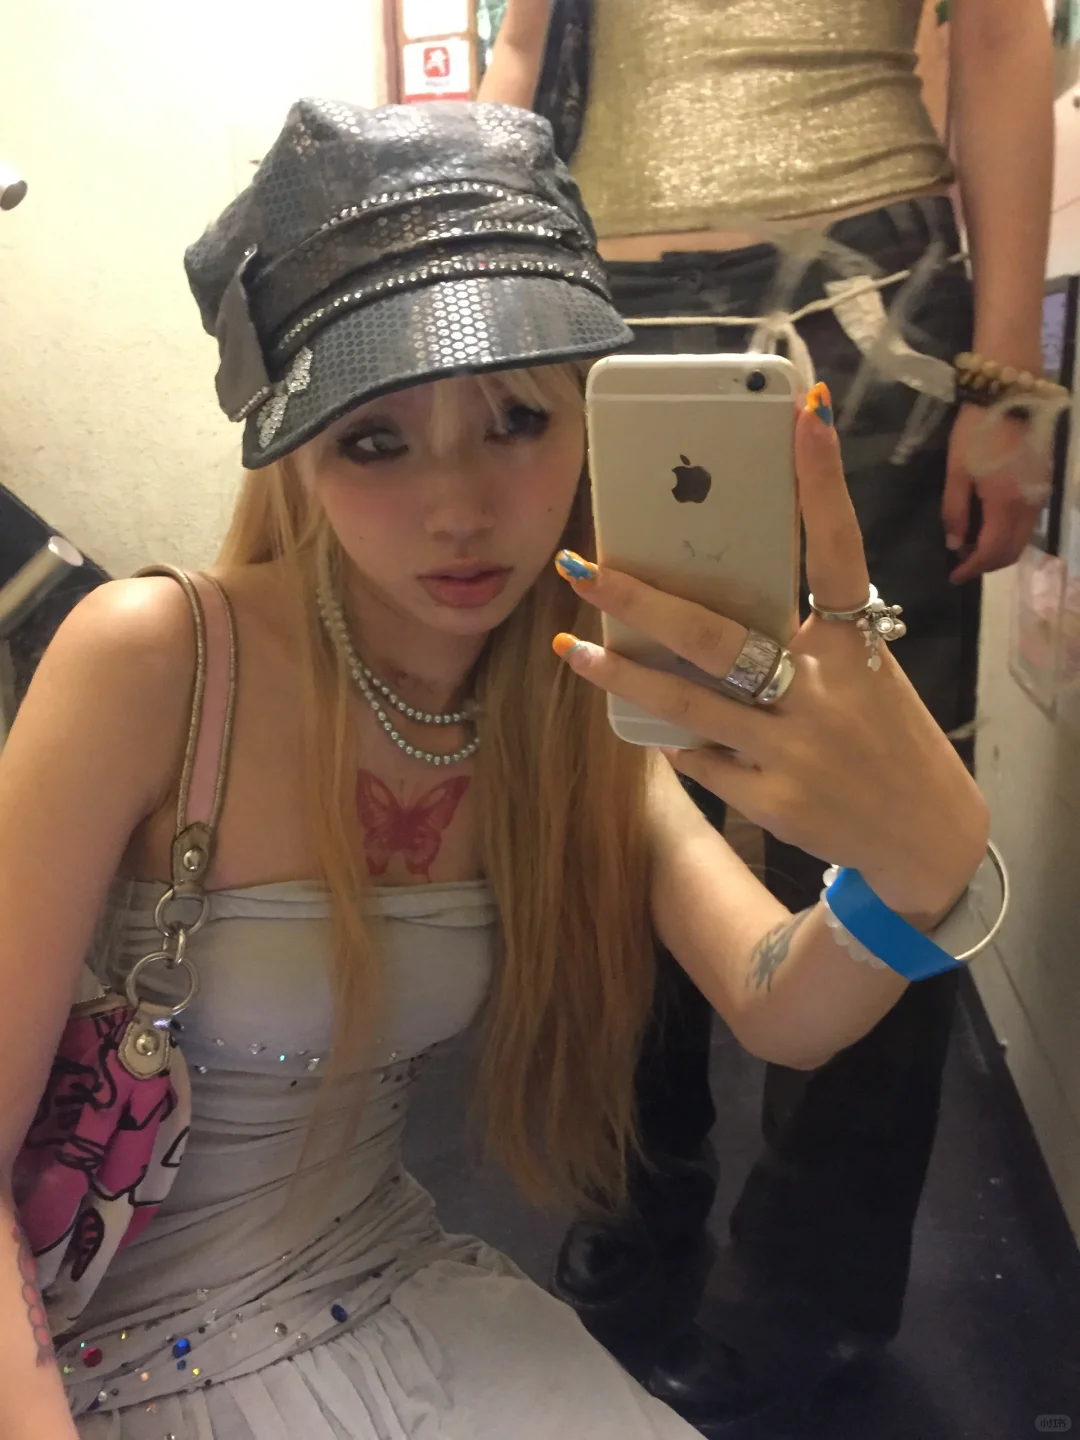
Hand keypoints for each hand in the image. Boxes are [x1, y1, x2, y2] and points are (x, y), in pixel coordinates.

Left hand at [552, 401, 988, 922]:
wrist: (925, 839)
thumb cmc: (882, 735)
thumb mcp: (863, 674)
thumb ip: (802, 639)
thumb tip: (707, 600)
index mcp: (856, 645)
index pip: (840, 550)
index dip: (823, 481)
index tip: (803, 412)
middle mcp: (826, 693)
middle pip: (716, 637)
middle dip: (640, 601)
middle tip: (581, 567)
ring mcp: (796, 751)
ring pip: (686, 705)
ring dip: (621, 675)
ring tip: (569, 647)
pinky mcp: (773, 800)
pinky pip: (700, 758)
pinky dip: (676, 738)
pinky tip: (655, 725)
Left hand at [942, 403, 1047, 585]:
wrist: (1012, 394)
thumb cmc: (977, 431)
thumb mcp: (956, 471)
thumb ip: (954, 511)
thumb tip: (955, 544)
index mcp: (1005, 504)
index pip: (991, 552)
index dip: (972, 568)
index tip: (954, 576)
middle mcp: (1029, 507)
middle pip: (1011, 552)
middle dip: (987, 565)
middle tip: (963, 565)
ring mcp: (1040, 497)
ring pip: (1023, 540)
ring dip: (1000, 551)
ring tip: (974, 549)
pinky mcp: (1044, 486)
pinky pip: (1029, 524)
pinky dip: (1011, 535)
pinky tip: (991, 528)